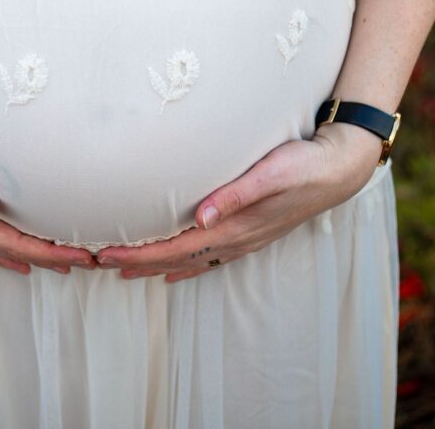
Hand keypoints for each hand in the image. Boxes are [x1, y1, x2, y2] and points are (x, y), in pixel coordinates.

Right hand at [0, 104, 96, 275]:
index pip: (15, 242)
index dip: (50, 251)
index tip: (82, 256)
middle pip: (13, 250)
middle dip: (51, 258)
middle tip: (89, 262)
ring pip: (0, 249)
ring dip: (33, 257)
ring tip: (64, 264)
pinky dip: (6, 252)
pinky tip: (17, 259)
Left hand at [95, 121, 382, 281]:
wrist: (339, 168)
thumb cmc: (302, 164)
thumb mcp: (270, 173)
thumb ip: (235, 194)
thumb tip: (201, 217)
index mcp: (234, 227)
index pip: (174, 247)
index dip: (137, 253)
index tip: (104, 255)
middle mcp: (235, 240)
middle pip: (175, 258)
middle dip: (135, 262)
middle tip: (96, 262)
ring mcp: (244, 239)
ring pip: (189, 260)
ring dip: (155, 266)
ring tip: (123, 271)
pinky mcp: (250, 231)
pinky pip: (209, 256)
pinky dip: (186, 264)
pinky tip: (174, 269)